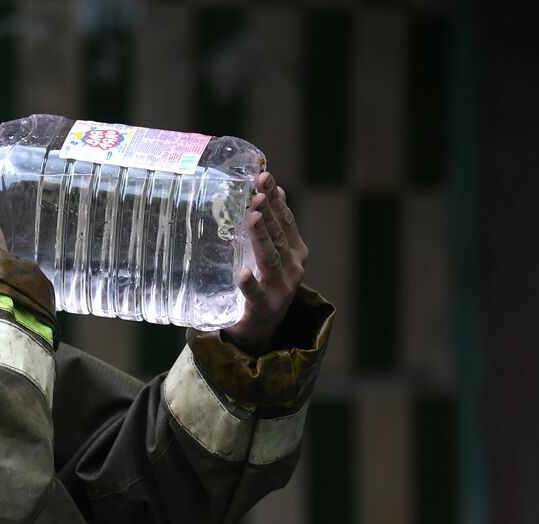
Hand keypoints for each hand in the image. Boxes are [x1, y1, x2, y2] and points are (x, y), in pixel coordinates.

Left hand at [222, 172, 308, 354]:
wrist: (258, 331)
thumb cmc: (262, 286)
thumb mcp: (269, 256)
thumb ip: (268, 230)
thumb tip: (264, 192)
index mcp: (295, 252)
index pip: (286, 220)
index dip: (276, 199)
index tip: (264, 177)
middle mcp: (293, 268)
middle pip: (279, 235)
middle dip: (269, 212)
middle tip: (258, 192)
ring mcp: (281, 289)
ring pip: (270, 259)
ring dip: (262, 238)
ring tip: (254, 218)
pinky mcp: (264, 308)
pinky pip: (256, 294)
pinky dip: (250, 284)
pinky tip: (243, 273)